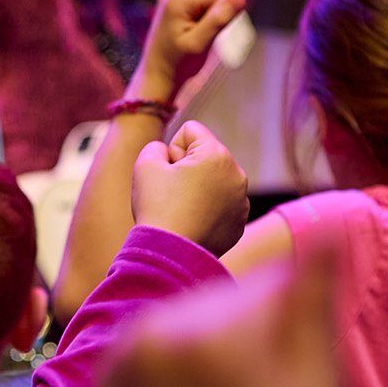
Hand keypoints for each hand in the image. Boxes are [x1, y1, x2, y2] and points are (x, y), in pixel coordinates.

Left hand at [98, 253, 342, 386]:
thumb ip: (315, 305)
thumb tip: (325, 229)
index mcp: (210, 334)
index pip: (269, 283)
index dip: (290, 324)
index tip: (282, 375)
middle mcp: (155, 330)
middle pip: (226, 294)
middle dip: (247, 331)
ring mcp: (122, 351)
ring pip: (191, 313)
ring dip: (211, 342)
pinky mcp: (105, 371)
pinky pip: (157, 337)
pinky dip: (176, 360)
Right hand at [132, 121, 247, 255]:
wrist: (169, 254)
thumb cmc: (156, 206)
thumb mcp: (145, 164)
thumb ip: (158, 146)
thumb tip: (171, 155)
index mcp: (217, 155)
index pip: (191, 132)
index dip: (172, 150)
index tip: (168, 173)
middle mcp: (237, 174)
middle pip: (205, 156)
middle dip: (187, 168)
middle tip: (172, 193)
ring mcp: (242, 201)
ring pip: (213, 181)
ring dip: (198, 188)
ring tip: (182, 210)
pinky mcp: (239, 223)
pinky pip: (220, 204)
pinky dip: (207, 210)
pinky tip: (193, 223)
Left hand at [135, 0, 246, 99]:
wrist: (157, 67)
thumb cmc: (177, 60)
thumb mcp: (198, 44)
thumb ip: (217, 20)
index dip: (224, 12)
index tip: (209, 31)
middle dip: (218, 10)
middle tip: (202, 32)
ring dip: (213, 11)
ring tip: (197, 29)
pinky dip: (206, 9)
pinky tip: (194, 24)